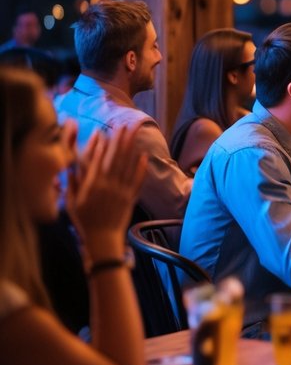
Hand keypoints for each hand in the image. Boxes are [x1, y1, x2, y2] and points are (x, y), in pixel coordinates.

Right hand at [66, 125, 147, 248]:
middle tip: (125, 125)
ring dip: (132, 148)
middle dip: (120, 140)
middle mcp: (108, 186)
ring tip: (135, 134)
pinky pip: (138, 180)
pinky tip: (144, 156)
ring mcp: (122, 191)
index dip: (102, 145)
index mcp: (92, 186)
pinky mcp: (131, 197)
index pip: (98, 160)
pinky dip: (141, 168)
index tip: (105, 131)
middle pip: (116, 158)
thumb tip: (72, 166)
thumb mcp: (72, 202)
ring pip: (128, 165)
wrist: (103, 239)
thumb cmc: (84, 221)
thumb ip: (73, 183)